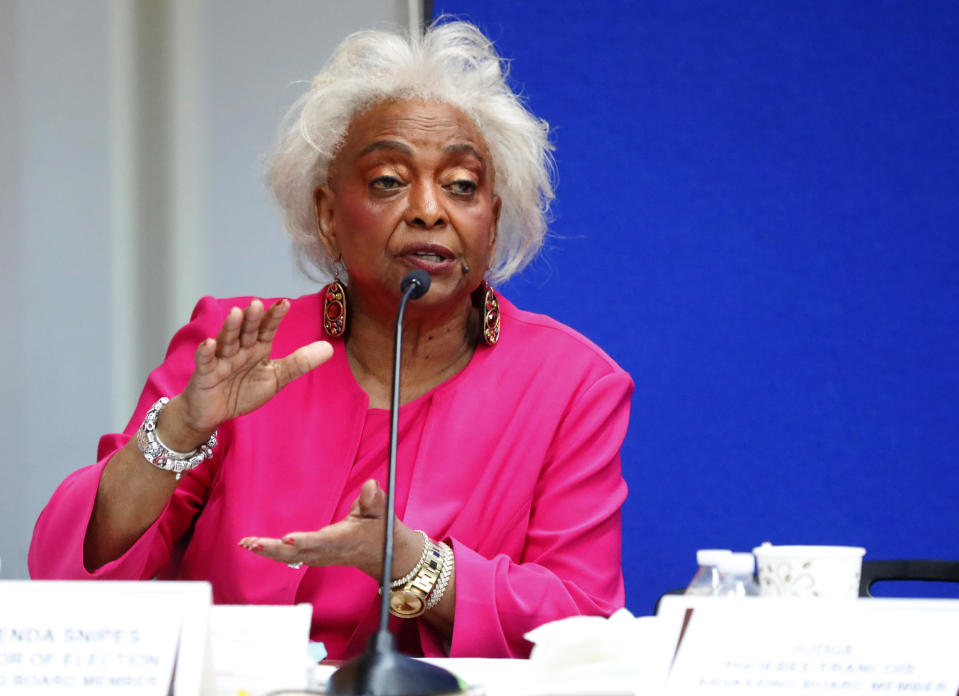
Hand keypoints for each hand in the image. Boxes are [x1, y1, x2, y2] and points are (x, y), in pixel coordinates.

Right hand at [163, 299, 332, 448]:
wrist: (214, 414)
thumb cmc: (243, 391)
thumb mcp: (276, 378)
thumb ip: (300, 363)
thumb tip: (330, 348)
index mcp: (257, 348)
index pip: (267, 329)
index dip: (274, 317)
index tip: (285, 303)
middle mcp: (239, 349)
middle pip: (246, 332)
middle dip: (252, 319)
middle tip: (257, 304)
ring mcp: (220, 360)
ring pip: (227, 341)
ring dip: (231, 328)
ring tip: (236, 313)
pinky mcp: (204, 374)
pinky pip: (205, 362)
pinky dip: (206, 353)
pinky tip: (210, 344)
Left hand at [238, 480, 423, 579]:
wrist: (383, 555)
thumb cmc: (380, 530)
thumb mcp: (383, 514)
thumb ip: (375, 500)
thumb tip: (370, 485)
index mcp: (344, 540)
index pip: (323, 541)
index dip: (305, 541)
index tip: (287, 538)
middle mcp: (329, 552)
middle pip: (299, 553)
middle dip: (274, 550)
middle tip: (253, 544)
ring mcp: (320, 556)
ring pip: (290, 557)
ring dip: (268, 551)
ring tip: (246, 543)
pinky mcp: (314, 556)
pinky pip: (290, 557)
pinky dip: (271, 552)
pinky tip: (253, 545)